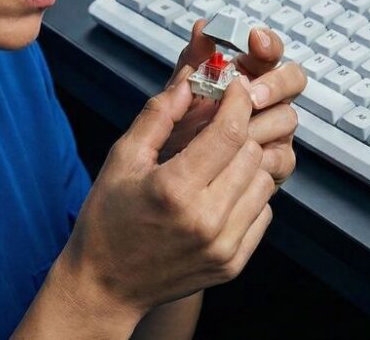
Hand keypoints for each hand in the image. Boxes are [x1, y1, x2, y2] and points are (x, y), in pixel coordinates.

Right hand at [58, 71, 274, 315]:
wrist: (105, 286)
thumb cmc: (108, 220)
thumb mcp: (122, 159)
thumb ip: (158, 116)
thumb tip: (189, 82)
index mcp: (175, 190)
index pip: (229, 133)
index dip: (238, 102)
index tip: (236, 87)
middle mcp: (206, 221)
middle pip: (252, 154)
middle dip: (241, 130)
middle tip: (223, 121)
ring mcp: (224, 247)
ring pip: (264, 181)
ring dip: (247, 162)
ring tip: (219, 158)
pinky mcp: (233, 263)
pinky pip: (263, 212)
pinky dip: (249, 194)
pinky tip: (221, 191)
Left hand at [163, 19, 304, 187]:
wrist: (165, 184)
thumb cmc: (173, 133)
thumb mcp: (177, 96)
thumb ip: (192, 61)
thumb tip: (203, 26)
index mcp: (243, 74)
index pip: (267, 50)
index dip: (266, 43)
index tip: (255, 41)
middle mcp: (264, 99)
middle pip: (293, 79)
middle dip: (274, 84)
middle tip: (251, 96)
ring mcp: (272, 131)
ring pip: (287, 117)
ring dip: (262, 124)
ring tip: (235, 133)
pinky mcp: (275, 163)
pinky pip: (282, 156)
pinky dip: (262, 158)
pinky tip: (238, 162)